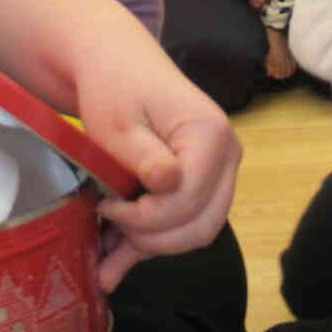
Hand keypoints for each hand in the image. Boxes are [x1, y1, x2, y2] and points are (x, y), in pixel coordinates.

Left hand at [78, 54, 241, 288]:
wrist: (116, 65)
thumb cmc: (114, 87)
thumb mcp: (117, 123)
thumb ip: (143, 157)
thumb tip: (168, 185)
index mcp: (210, 135)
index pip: (189, 200)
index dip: (145, 218)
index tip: (105, 206)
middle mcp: (227, 155)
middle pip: (201, 224)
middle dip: (152, 238)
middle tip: (108, 225)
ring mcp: (219, 172)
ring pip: (197, 231)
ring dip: (151, 246)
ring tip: (106, 248)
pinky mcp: (203, 183)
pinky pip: (186, 225)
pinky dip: (151, 245)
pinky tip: (114, 265)